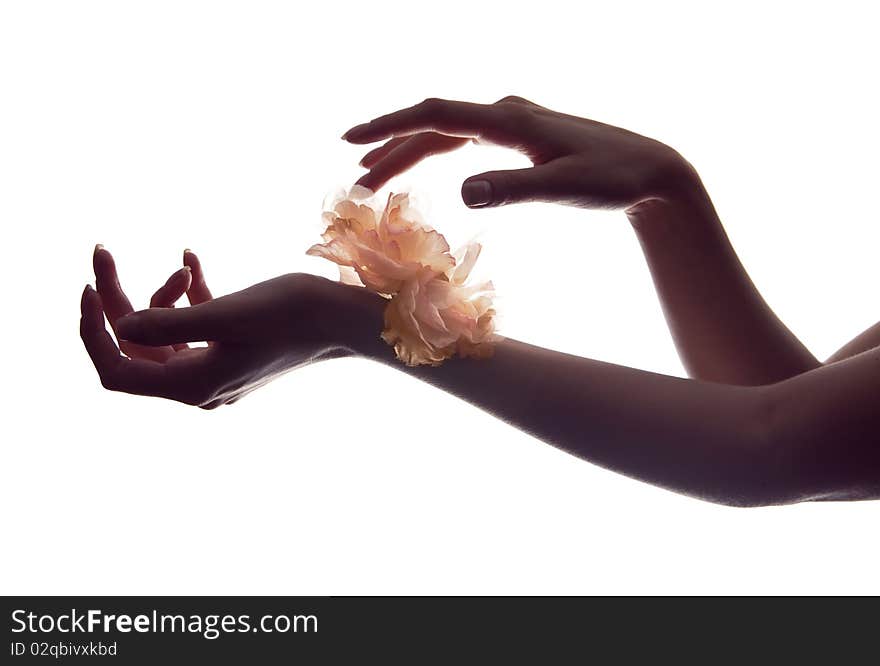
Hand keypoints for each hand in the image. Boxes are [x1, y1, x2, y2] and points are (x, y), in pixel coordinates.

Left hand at [80, 247, 381, 407]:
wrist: (343, 318)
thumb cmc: (293, 314)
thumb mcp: (225, 314)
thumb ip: (167, 323)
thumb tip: (119, 326)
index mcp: (193, 384)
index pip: (118, 371)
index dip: (93, 332)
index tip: (89, 287)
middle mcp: (199, 385)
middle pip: (136, 348)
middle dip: (118, 300)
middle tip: (104, 252)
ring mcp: (216, 368)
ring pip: (163, 334)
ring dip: (159, 295)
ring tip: (181, 266)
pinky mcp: (232, 350)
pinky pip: (193, 325)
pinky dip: (187, 297)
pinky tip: (190, 262)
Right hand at [343, 96, 696, 210]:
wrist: (651, 170)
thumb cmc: (613, 180)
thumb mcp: (564, 188)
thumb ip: (514, 189)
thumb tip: (462, 192)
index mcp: (510, 121)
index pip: (436, 117)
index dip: (390, 128)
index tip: (352, 143)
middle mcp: (506, 114)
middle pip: (433, 124)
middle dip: (390, 149)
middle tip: (356, 179)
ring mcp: (514, 122)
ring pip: (447, 132)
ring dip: (409, 152)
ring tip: (375, 176)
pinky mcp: (522, 135)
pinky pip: (465, 138)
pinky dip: (437, 150)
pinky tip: (427, 163)